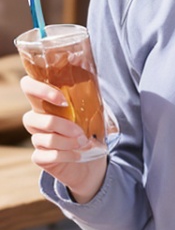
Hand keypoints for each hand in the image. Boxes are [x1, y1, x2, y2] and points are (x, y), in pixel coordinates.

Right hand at [20, 76, 106, 202]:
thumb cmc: (88, 128)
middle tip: (80, 131)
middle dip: (59, 125)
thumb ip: (87, 92)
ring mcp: (37, 139)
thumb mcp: (91, 108)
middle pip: (30, 118)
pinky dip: (65, 155)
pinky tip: (78, 155)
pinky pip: (44, 156)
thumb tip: (88, 71)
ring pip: (42, 139)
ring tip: (83, 143)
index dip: (40, 90)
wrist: (90, 158)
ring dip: (66, 142)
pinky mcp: (40, 157)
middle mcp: (36, 119)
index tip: (64, 101)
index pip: (28, 86)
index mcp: (45, 102)